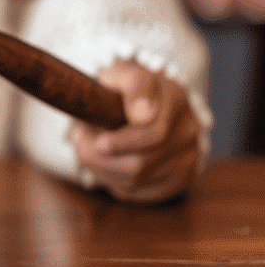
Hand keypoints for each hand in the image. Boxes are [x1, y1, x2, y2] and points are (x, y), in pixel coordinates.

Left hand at [70, 60, 200, 202]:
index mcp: (175, 99)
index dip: (124, 141)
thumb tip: (141, 114)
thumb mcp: (123, 73)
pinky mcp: (179, 181)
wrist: (154, 108)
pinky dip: (112, 180)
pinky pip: (138, 192)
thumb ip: (128, 81)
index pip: (152, 127)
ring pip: (135, 178)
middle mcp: (188, 131)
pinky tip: (104, 162)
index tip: (100, 143)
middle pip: (140, 161)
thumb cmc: (130, 90)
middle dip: (99, 155)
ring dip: (100, 166)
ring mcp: (187, 159)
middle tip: (78, 139)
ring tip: (86, 146)